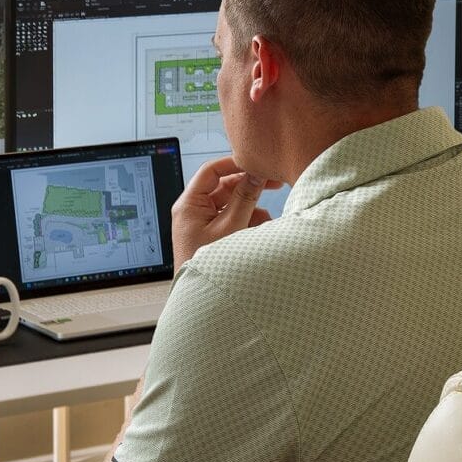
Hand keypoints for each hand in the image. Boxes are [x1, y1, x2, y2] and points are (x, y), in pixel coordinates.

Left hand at [171, 157, 281, 271]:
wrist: (201, 298)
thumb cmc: (207, 266)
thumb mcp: (231, 228)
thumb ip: (245, 198)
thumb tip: (255, 174)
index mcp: (189, 205)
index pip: (211, 171)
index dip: (234, 164)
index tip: (256, 163)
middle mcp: (193, 210)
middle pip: (223, 187)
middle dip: (248, 187)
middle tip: (273, 182)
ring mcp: (202, 222)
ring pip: (231, 204)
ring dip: (251, 209)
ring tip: (266, 221)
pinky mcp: (211, 234)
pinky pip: (231, 219)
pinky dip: (247, 223)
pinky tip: (260, 232)